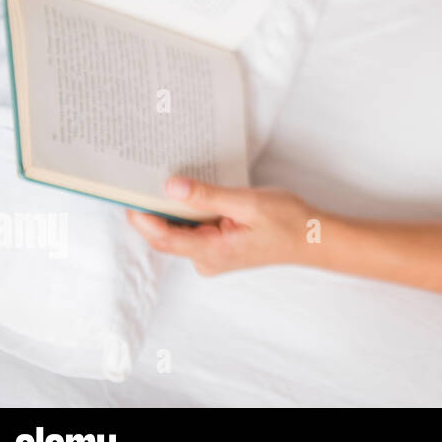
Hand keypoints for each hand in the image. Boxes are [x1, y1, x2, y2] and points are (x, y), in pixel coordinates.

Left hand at [127, 176, 314, 275]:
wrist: (314, 238)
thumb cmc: (288, 222)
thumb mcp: (248, 203)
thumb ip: (208, 196)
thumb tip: (171, 188)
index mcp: (212, 252)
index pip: (164, 238)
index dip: (142, 219)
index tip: (128, 195)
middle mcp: (207, 260)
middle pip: (167, 237)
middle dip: (153, 211)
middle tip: (143, 180)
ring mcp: (212, 257)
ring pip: (180, 233)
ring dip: (172, 211)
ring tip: (168, 183)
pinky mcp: (219, 250)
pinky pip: (193, 233)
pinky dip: (188, 215)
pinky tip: (193, 196)